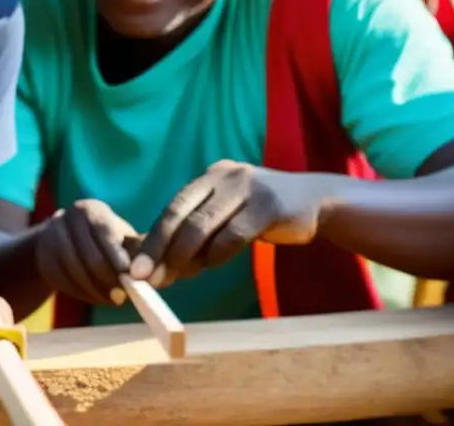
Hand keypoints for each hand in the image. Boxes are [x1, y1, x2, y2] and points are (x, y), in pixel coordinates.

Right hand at [34, 199, 138, 305]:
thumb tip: (154, 272)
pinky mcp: (43, 258)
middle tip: (123, 296)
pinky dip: (82, 294)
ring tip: (113, 300)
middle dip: (108, 279)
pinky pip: (63, 281)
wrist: (68, 242)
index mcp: (91, 209)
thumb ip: (140, 252)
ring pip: (75, 271)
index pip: (104, 232)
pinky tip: (96, 297)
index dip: (116, 256)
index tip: (130, 277)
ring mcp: (51, 237)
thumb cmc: (108, 242)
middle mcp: (67, 217)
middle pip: (89, 255)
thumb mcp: (124, 239)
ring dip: (96, 290)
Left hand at [131, 160, 327, 287]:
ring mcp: (245, 187)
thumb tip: (159, 262)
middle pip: (181, 215)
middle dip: (160, 250)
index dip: (152, 240)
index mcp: (209, 177)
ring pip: (202, 225)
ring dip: (183, 256)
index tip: (137, 269)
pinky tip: (210, 266)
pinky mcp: (267, 205)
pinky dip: (218, 254)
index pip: (172, 209)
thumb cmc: (263, 214)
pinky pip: (233, 234)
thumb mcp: (228, 213)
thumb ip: (198, 230)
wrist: (317, 201)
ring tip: (172, 278)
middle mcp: (223, 176)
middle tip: (145, 278)